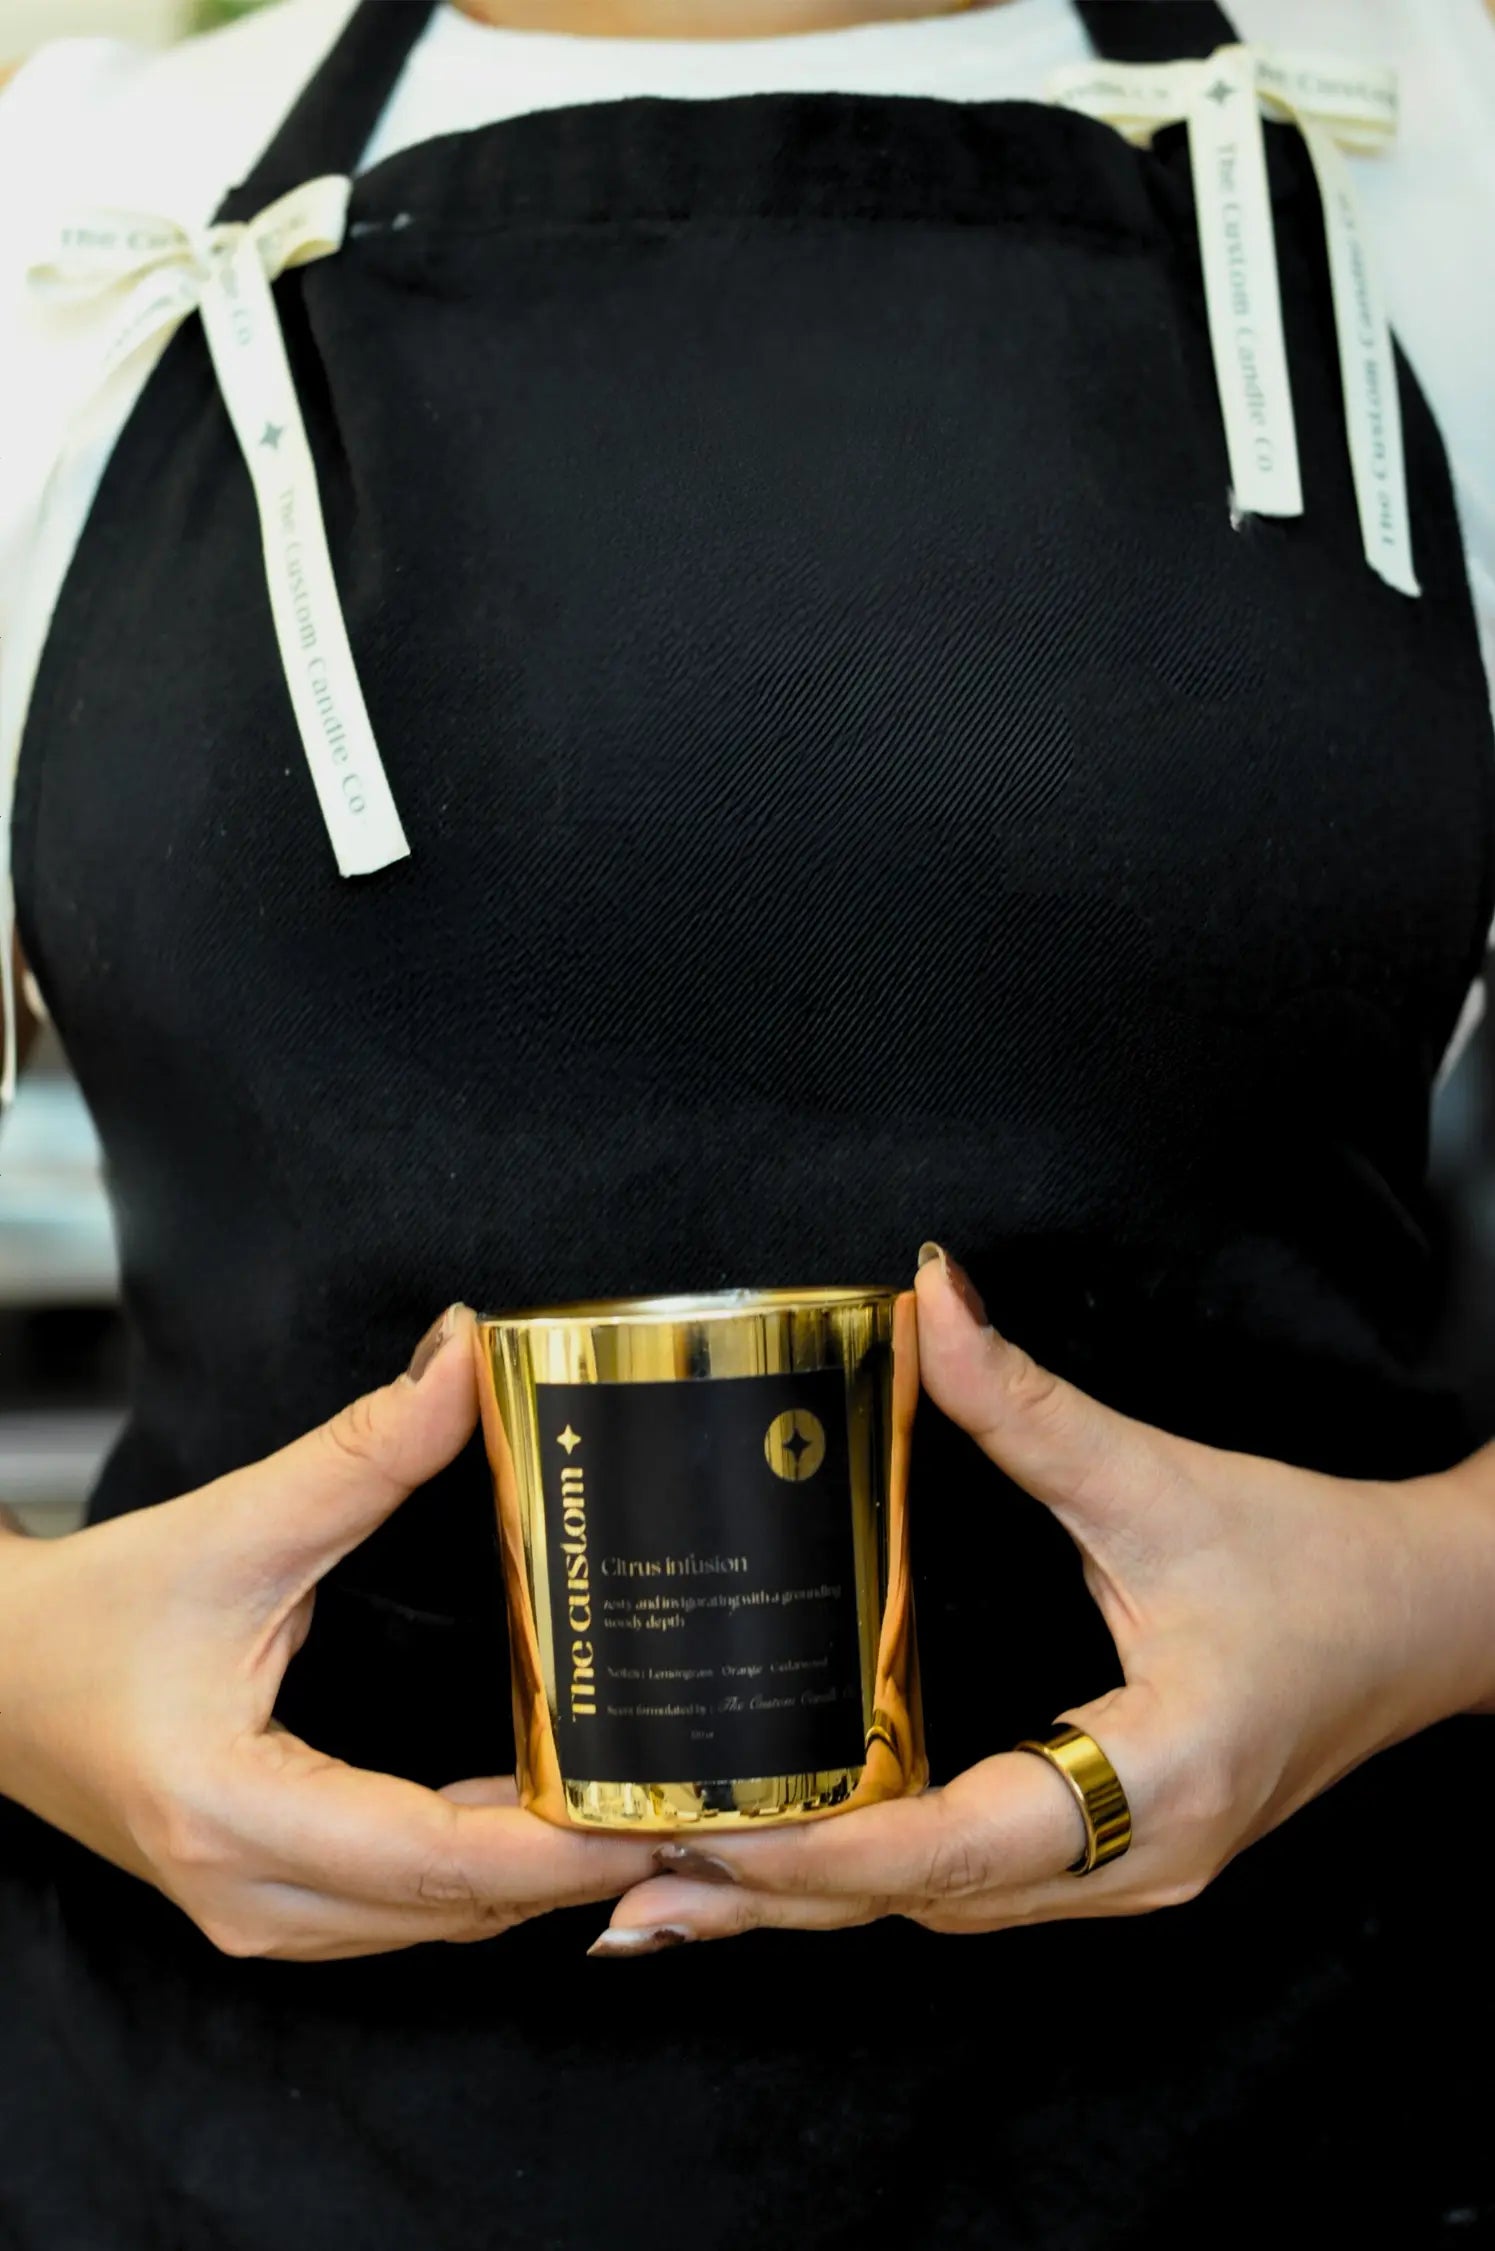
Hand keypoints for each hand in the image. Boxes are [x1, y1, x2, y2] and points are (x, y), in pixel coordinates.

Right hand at [0, 1306, 657, 1959]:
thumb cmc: (94, 1613)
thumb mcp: (235, 1524)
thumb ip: (364, 1450)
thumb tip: (464, 1358)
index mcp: (233, 1810)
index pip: (434, 1859)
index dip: (561, 1846)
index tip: (662, 1815)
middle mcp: (247, 1892)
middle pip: (451, 1909)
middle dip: (579, 1865)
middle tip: (695, 1804)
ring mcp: (254, 1915)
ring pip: (432, 1925)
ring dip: (536, 1876)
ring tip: (644, 1804)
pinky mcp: (266, 1905)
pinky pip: (400, 1913)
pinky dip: (480, 1874)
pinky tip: (548, 1815)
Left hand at [591, 1248, 1494, 1952]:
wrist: (1431, 1622)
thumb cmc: (1316, 1563)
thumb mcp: (1165, 1479)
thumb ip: (1030, 1401)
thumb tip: (928, 1298)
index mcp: (1155, 1777)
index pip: (961, 1844)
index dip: (826, 1849)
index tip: (700, 1840)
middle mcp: (1133, 1862)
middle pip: (922, 1903)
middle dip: (765, 1896)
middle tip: (614, 1877)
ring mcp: (1126, 1878)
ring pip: (938, 1914)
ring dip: (802, 1903)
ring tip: (653, 1892)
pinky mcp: (1112, 1859)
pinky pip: (968, 1890)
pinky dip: (866, 1885)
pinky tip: (780, 1871)